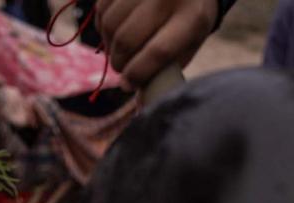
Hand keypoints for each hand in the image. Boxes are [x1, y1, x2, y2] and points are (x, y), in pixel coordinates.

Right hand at [96, 0, 221, 87]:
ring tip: (119, 50)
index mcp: (191, 18)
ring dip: (109, 45)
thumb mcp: (188, 44)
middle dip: (119, 62)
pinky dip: (103, 26)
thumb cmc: (189, 19)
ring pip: (110, 25)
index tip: (128, 86)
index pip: (157, 52)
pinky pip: (102, 9)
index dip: (138, 74)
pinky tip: (115, 30)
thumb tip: (139, 103)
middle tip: (123, 68)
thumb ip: (165, 71)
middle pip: (127, 39)